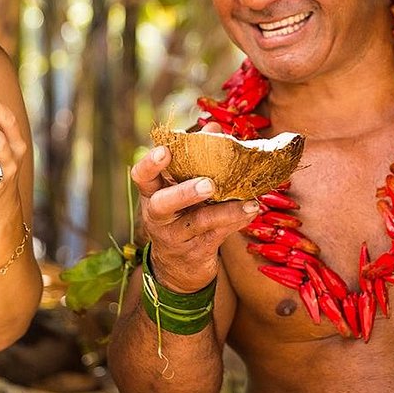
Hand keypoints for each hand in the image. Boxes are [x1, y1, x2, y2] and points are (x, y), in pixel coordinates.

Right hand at [131, 143, 258, 293]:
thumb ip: (194, 157)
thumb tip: (213, 126)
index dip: (150, 164)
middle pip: (162, 204)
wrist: (179, 265)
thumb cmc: (182, 213)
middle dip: (184, 192)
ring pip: (198, 222)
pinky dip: (236, 222)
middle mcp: (158, 216)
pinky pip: (217, 235)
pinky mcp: (195, 251)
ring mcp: (175, 236)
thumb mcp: (181, 187)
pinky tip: (251, 211)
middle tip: (208, 184)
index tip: (164, 151)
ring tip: (249, 203)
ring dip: (225, 211)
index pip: (142, 177)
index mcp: (152, 193)